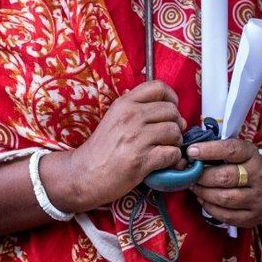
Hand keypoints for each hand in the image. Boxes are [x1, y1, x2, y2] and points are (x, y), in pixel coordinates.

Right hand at [50, 81, 184, 210]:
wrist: (84, 174)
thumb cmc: (101, 148)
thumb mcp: (113, 117)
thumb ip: (134, 106)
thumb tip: (165, 104)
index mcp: (124, 104)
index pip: (159, 87)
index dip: (171, 98)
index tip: (170, 109)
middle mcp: (131, 116)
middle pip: (172, 110)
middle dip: (176, 124)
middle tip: (169, 135)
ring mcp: (136, 138)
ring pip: (175, 132)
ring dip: (176, 143)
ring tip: (166, 148)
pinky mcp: (141, 160)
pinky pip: (172, 153)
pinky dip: (173, 159)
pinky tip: (163, 162)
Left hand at [188, 139, 261, 227]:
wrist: (261, 188)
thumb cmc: (238, 166)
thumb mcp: (232, 153)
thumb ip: (213, 150)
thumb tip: (189, 153)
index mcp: (251, 154)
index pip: (231, 149)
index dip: (209, 150)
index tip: (191, 152)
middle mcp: (257, 175)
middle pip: (226, 177)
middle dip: (202, 176)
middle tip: (189, 175)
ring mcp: (257, 197)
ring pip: (225, 198)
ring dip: (204, 193)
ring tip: (194, 187)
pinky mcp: (253, 216)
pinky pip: (227, 215)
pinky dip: (210, 208)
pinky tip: (203, 199)